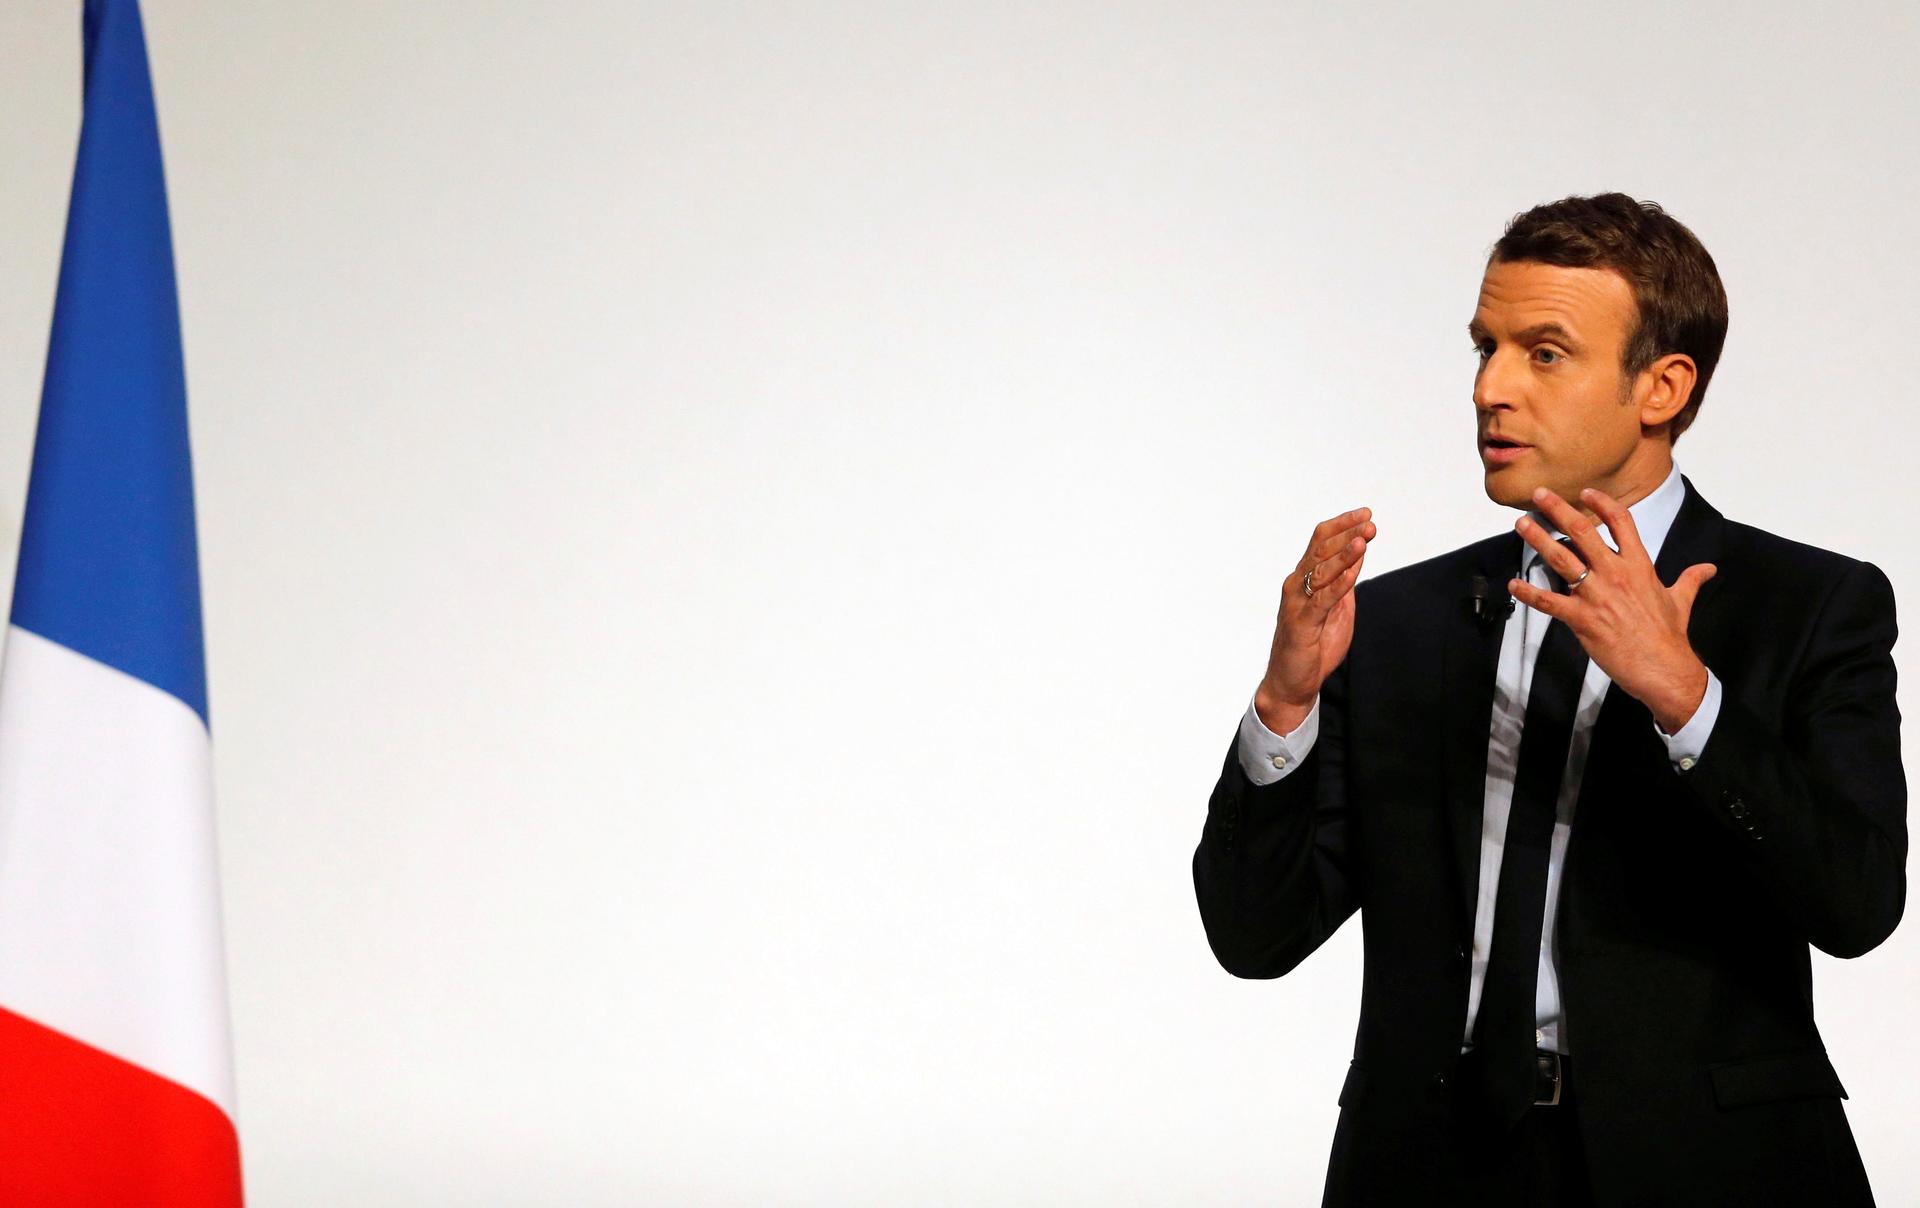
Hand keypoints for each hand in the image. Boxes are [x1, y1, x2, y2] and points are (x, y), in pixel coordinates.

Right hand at [1256, 506, 1375, 732]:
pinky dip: (1339, 583)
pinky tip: (1355, 569)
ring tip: (1364, 538)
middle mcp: (1296, 586)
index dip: (1342, 526)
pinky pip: (1322, 599)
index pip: (1320, 543)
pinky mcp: (1301, 624)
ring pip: (1320, 570)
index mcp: (1304, 580)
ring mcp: (1296, 604)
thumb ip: (1344, 583)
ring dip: (1344, 553)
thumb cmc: (1313, 647)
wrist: (1291, 682)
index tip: (1366, 515)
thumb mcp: (1337, 608)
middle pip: (1320, 550)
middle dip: (1346, 534)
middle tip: (1369, 523)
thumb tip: (1358, 555)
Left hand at [1507, 486, 1716, 732]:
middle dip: (1558, 510)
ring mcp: (1597, 596)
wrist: (1665, 669)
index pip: (1621, 523)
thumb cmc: (1671, 636)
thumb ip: (1690, 579)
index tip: (1585, 492)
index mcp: (1640, 566)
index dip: (1602, 504)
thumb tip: (1708, 568)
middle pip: (1583, 532)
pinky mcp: (1583, 619)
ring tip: (1521, 524)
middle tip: (1539, 494)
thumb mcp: (1682, 601)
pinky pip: (1549, 603)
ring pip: (1561, 559)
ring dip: (1538, 539)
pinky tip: (1513, 584)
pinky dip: (1529, 593)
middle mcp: (1616, 574)